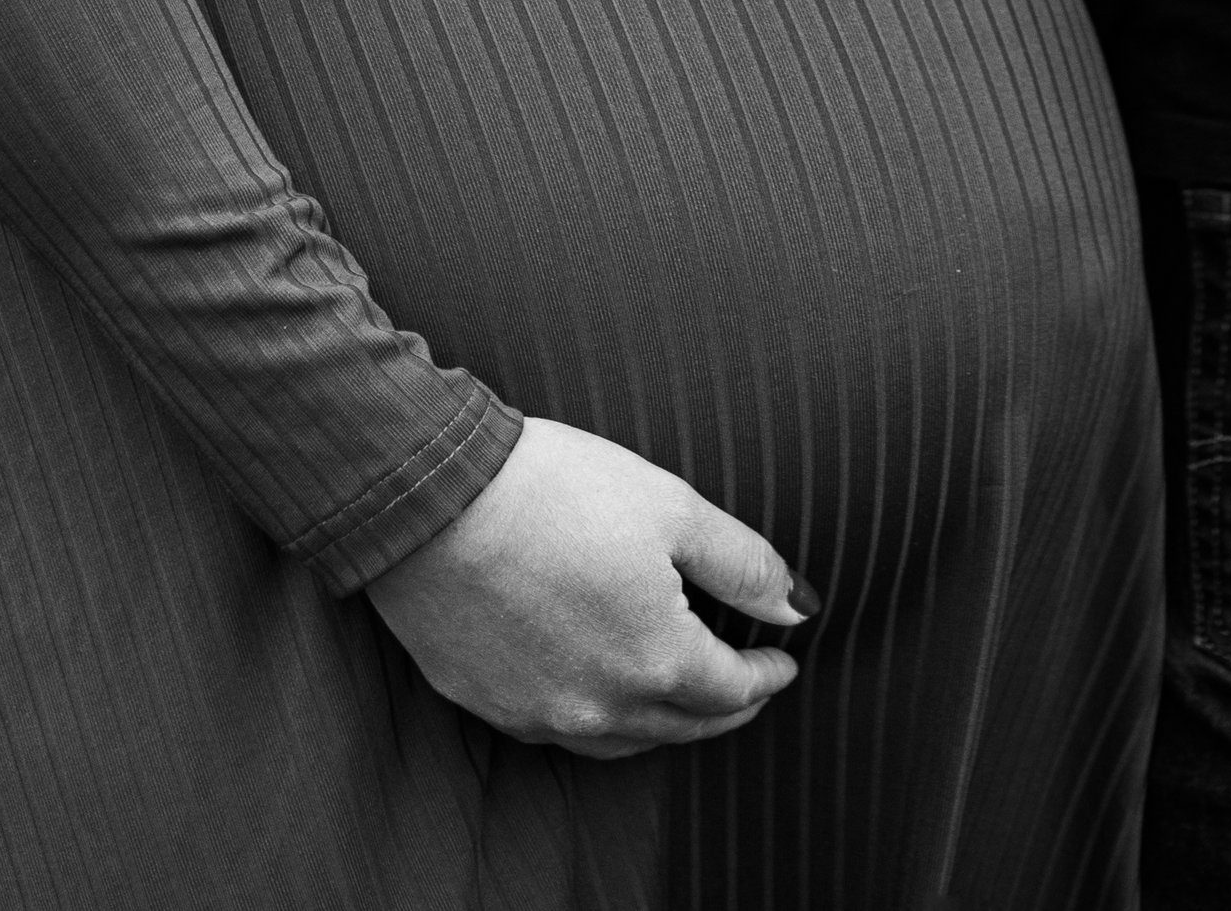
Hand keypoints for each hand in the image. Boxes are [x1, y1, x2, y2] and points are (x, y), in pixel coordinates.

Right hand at [365, 415, 812, 758]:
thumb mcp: (673, 508)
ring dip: (667, 721)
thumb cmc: (558, 490)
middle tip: (750, 686)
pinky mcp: (490, 703)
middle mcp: (601, 705)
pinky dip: (602, 714)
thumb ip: (743, 564)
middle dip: (726, 708)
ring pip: (624, 738)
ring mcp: (540, 712)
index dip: (767, 674)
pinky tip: (605, 687)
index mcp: (656, 660)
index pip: (733, 690)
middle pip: (683, 726)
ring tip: (688, 694)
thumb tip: (795, 607)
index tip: (784, 659)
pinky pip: (564, 727)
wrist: (435, 500)